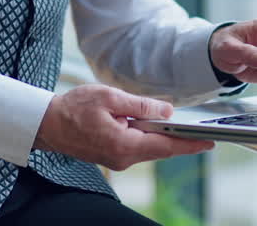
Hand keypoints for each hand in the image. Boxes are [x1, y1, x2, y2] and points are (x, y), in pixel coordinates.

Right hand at [34, 84, 213, 170]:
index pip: (165, 147)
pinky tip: (153, 126)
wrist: (47, 123)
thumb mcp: (109, 97)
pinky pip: (136, 147)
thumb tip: (166, 110)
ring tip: (180, 126)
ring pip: (148, 148)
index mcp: (124, 144)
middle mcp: (123, 158)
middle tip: (202, 133)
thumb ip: (140, 105)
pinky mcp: (111, 155)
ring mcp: (117, 159)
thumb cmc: (73, 108)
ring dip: (162, 137)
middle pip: (160, 149)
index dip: (189, 144)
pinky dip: (148, 138)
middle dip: (180, 140)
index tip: (209, 142)